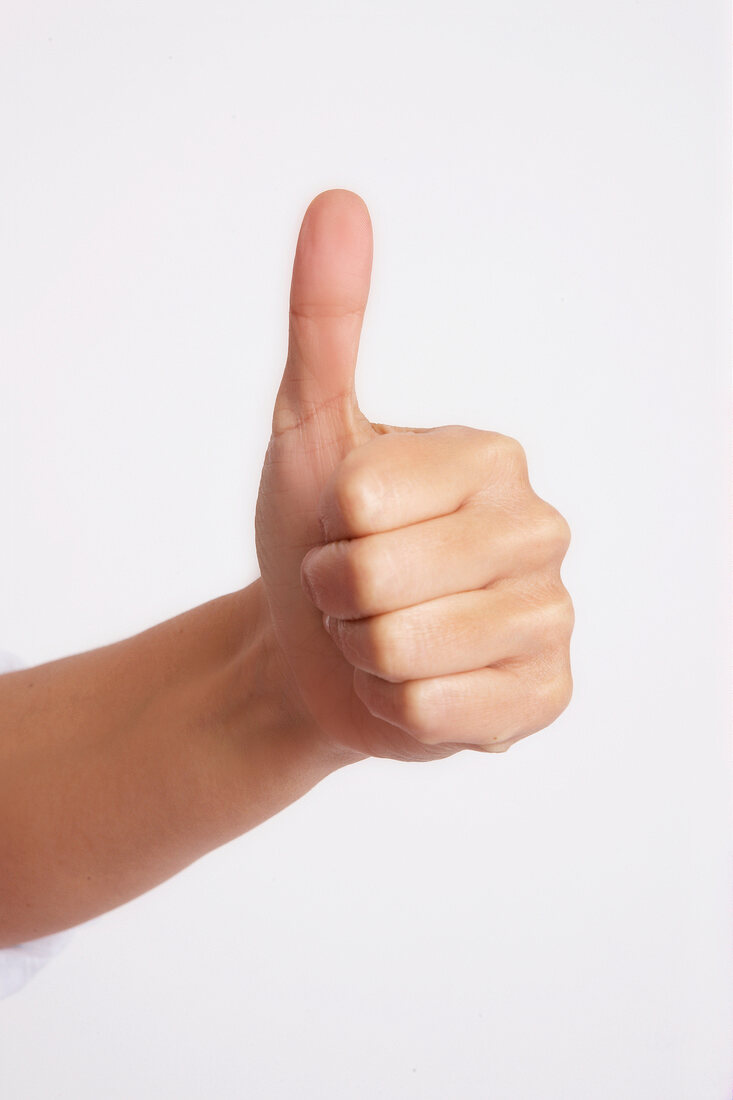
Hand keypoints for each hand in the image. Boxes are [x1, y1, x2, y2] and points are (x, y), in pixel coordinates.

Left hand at [255, 190, 573, 762]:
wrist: (316, 648)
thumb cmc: (315, 536)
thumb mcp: (310, 427)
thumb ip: (327, 320)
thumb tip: (337, 199)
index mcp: (493, 458)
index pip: (362, 503)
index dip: (324, 530)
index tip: (344, 530)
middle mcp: (540, 530)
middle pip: (376, 578)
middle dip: (336, 596)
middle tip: (356, 591)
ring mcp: (551, 617)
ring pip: (403, 651)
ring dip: (362, 652)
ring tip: (382, 633)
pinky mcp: (545, 694)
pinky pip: (439, 714)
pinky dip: (399, 708)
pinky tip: (416, 685)